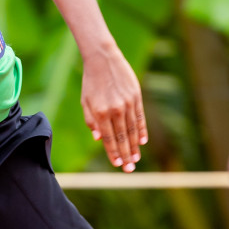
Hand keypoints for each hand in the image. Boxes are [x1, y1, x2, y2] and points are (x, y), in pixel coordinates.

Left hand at [80, 42, 147, 171]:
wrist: (103, 58)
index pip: (109, 139)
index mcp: (100, 112)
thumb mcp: (85, 101)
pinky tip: (142, 142)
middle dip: (126, 156)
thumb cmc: (91, 81)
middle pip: (122, 138)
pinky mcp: (136, 97)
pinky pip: (140, 118)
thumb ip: (91, 121)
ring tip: (136, 159)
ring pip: (132, 130)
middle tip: (130, 170)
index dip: (113, 153)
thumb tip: (100, 139)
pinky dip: (142, 131)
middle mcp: (115, 110)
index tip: (117, 165)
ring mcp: (127, 103)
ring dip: (134, 147)